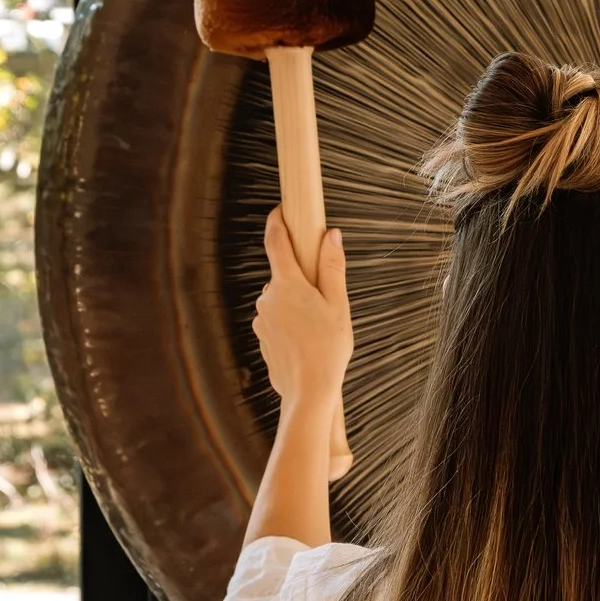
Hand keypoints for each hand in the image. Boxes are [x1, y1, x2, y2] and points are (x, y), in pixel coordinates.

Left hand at [252, 209, 352, 412]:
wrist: (308, 391)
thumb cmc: (328, 348)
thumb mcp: (338, 305)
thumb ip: (332, 267)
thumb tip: (331, 235)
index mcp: (287, 285)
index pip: (276, 242)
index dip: (277, 221)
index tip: (280, 209)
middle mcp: (268, 298)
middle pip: (284, 274)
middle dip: (301, 277)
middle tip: (325, 296)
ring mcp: (262, 318)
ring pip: (281, 298)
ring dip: (297, 302)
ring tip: (319, 326)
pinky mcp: (262, 336)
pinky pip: (277, 318)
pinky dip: (291, 321)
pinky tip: (307, 340)